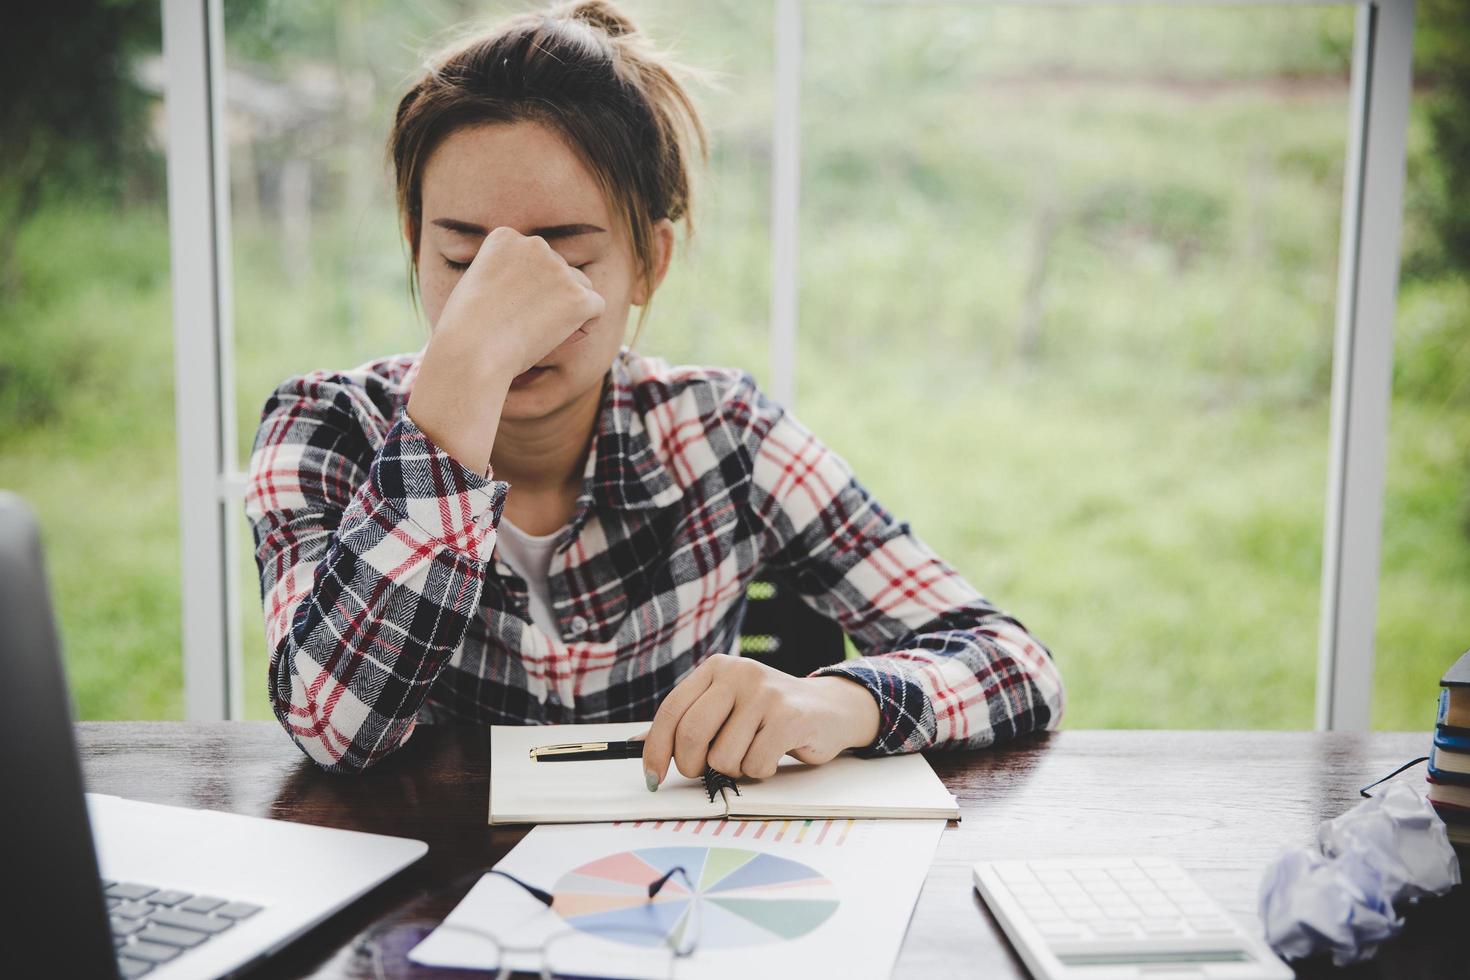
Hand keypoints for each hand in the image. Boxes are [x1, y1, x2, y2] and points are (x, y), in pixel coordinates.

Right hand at [406, 226, 604, 472]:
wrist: (470, 350)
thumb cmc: (465, 330)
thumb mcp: (476, 285)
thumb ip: (505, 274)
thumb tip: (531, 285)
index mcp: (505, 237)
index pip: (536, 259)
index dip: (529, 289)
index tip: (507, 309)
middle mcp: (534, 244)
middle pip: (560, 272)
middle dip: (551, 299)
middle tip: (522, 327)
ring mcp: (558, 269)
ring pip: (581, 288)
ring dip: (569, 311)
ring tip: (539, 333)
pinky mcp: (577, 295)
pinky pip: (597, 307)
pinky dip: (584, 326)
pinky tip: (560, 338)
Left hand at [638, 654, 881, 790]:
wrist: (830, 709)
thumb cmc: (771, 714)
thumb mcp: (727, 706)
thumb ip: (688, 721)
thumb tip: (639, 744)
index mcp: (716, 669)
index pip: (671, 711)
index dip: (655, 749)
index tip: (653, 776)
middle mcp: (738, 674)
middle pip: (692, 735)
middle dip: (694, 766)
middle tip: (707, 771)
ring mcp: (765, 693)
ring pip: (723, 758)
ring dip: (736, 769)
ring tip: (753, 752)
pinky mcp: (789, 716)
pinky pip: (755, 764)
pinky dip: (761, 771)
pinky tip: (774, 754)